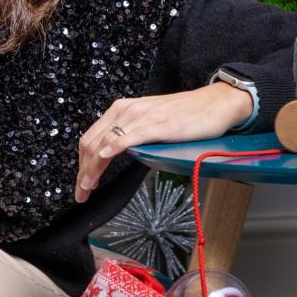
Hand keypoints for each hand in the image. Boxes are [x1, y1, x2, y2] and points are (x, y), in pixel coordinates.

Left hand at [75, 84, 252, 203]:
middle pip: (92, 143)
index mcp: (122, 109)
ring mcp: (142, 116)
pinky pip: (129, 136)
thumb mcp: (150, 121)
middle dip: (82, 171)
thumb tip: (114, 153)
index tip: (82, 184)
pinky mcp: (158, 125)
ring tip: (88, 187)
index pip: (91, 138)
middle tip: (81, 193)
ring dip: (92, 168)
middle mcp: (127, 110)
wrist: (215, 103)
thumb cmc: (185, 114)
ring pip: (105, 142)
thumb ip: (131, 133)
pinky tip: (104, 158)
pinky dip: (113, 147)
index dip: (81, 163)